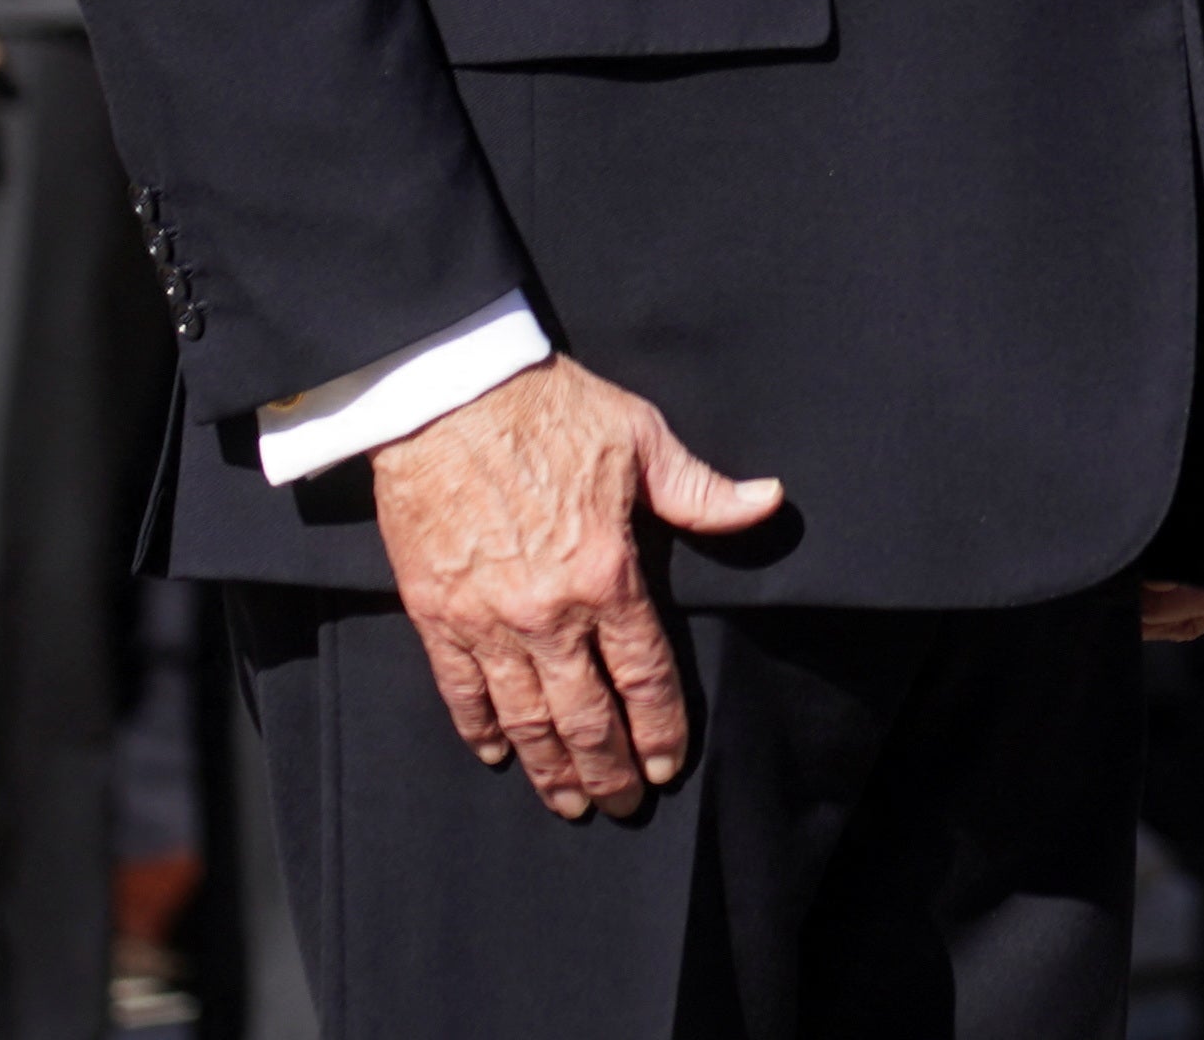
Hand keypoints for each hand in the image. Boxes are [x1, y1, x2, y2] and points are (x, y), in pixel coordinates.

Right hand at [370, 356, 783, 820]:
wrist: (446, 397)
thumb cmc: (552, 411)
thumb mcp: (643, 440)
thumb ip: (701, 491)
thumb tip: (768, 502)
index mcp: (607, 574)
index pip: (644, 674)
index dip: (660, 727)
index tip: (669, 765)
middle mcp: (548, 613)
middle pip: (585, 716)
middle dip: (609, 769)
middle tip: (624, 806)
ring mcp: (487, 619)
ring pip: (525, 718)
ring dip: (549, 768)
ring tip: (570, 803)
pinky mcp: (436, 614)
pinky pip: (460, 691)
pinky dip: (480, 729)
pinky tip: (498, 755)